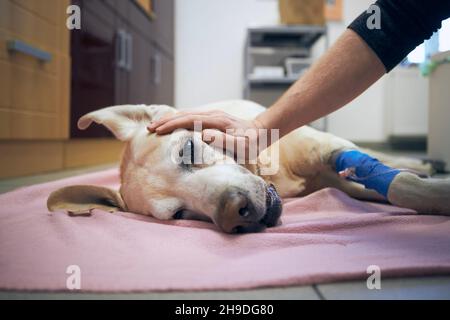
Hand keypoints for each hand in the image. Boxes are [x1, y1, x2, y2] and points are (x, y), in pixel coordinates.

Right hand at [147, 110, 266, 160]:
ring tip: (154, 126)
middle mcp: (212, 115)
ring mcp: (212, 115)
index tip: (158, 131)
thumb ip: (224, 140)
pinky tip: (170, 124)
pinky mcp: (211, 119)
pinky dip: (177, 120)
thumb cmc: (252, 143)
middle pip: (184, 114)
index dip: (172, 125)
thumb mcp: (241, 145)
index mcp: (216, 121)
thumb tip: (203, 134)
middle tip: (149, 128)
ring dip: (169, 119)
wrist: (262, 132)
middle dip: (165, 121)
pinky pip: (191, 117)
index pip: (189, 120)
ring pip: (186, 114)